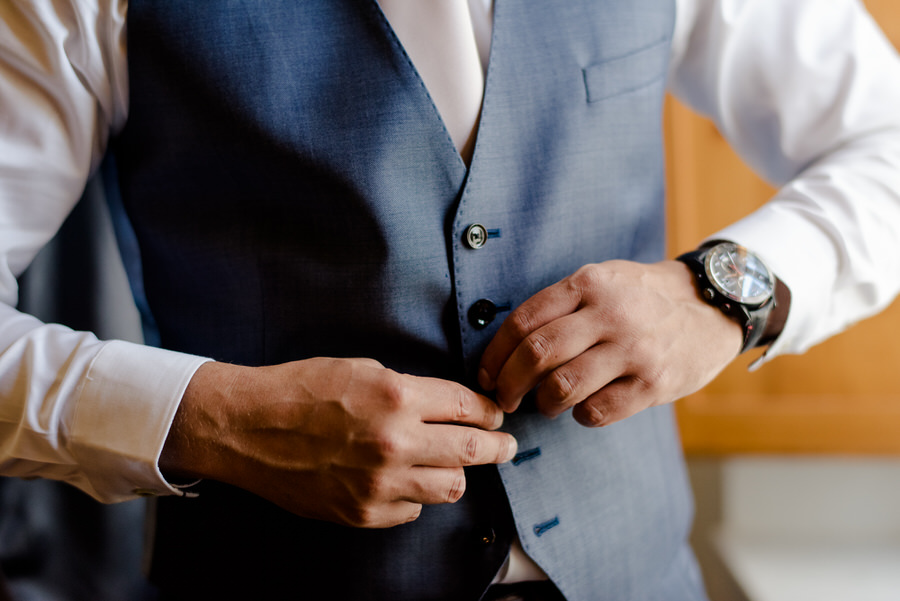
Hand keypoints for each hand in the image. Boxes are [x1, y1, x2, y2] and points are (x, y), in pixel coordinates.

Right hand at [160, 357, 516, 527]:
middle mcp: (394, 442)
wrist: (247, 427)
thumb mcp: (362, 369)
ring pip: (451, 488)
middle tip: (506, 446)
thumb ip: (410, 389)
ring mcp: (379, 482)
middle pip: (472, 452)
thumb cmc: (301, 389)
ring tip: (453, 464)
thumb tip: (448, 406)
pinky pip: (412, 510)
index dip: (489, 411)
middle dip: (498, 447)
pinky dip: (415, 495)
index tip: (495, 415)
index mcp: (396, 396)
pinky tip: (404, 480)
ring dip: (457, 474)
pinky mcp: (363, 512)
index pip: (468, 407)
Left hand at [478, 260, 742, 426]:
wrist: (713, 308)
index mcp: (590, 282)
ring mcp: (634, 349)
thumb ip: (562, 304)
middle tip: (503, 398)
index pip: (524, 319)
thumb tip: (507, 347)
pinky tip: (582, 409)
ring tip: (546, 404)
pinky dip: (580, 416)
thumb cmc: (643, 298)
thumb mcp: (604, 279)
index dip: (495, 353)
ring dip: (543, 403)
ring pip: (563, 386)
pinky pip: (598, 411)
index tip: (487, 373)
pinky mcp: (654, 383)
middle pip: (537, 353)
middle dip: (509, 383)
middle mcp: (611, 313)